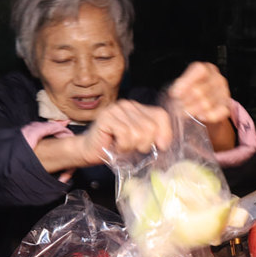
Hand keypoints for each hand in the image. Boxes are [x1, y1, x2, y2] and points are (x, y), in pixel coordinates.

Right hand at [36, 100, 173, 172]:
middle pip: (151, 127)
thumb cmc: (115, 147)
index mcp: (138, 108)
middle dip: (144, 144)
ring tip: (122, 146)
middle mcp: (128, 105)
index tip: (161, 146)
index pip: (161, 115)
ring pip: (138, 133)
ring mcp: (116, 109)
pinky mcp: (107, 117)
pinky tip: (115, 145)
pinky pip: (125, 135)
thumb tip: (165, 143)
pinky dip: (122, 147)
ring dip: (131, 147)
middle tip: (132, 148)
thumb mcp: (139, 142)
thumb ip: (153, 137)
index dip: (165, 133)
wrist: (90, 151)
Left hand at [167, 62, 231, 123]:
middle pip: (200, 90)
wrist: (204, 107)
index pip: (200, 71)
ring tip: (185, 112)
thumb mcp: (184, 84)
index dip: (186, 82)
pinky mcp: (227, 106)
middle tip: (178, 106)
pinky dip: (208, 116)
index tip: (175, 93)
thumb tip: (176, 92)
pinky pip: (217, 113)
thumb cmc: (192, 92)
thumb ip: (180, 85)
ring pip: (207, 104)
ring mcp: (224, 93)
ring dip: (193, 110)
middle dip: (186, 101)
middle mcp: (218, 79)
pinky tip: (201, 116)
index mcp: (208, 69)